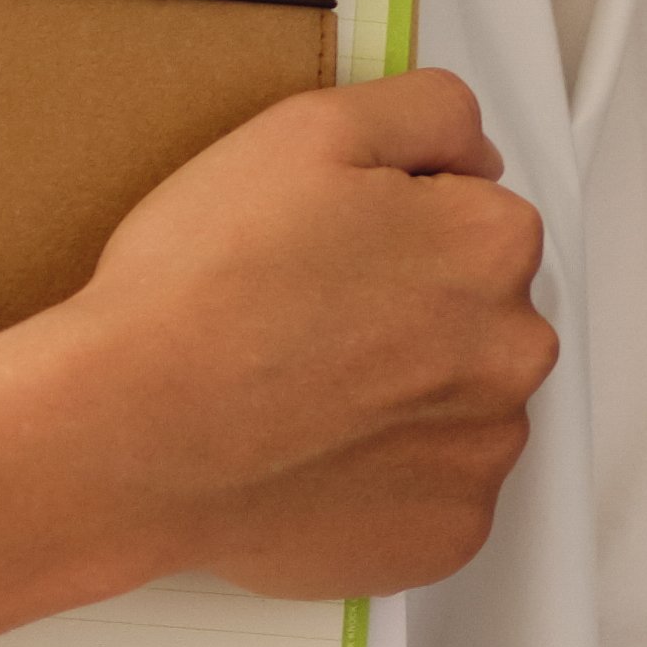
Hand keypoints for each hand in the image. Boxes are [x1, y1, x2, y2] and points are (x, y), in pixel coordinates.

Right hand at [0, 69, 556, 599]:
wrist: (132, 432)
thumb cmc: (203, 289)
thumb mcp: (310, 128)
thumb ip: (427, 112)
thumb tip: (474, 154)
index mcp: (491, 244)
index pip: (476, 214)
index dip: (394, 222)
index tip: (329, 246)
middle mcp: (513, 351)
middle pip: (480, 312)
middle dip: (412, 310)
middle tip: (306, 317)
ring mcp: (483, 453)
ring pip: (459, 404)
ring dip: (402, 396)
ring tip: (300, 390)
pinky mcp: (446, 535)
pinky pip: (432, 492)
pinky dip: (384, 477)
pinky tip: (310, 453)